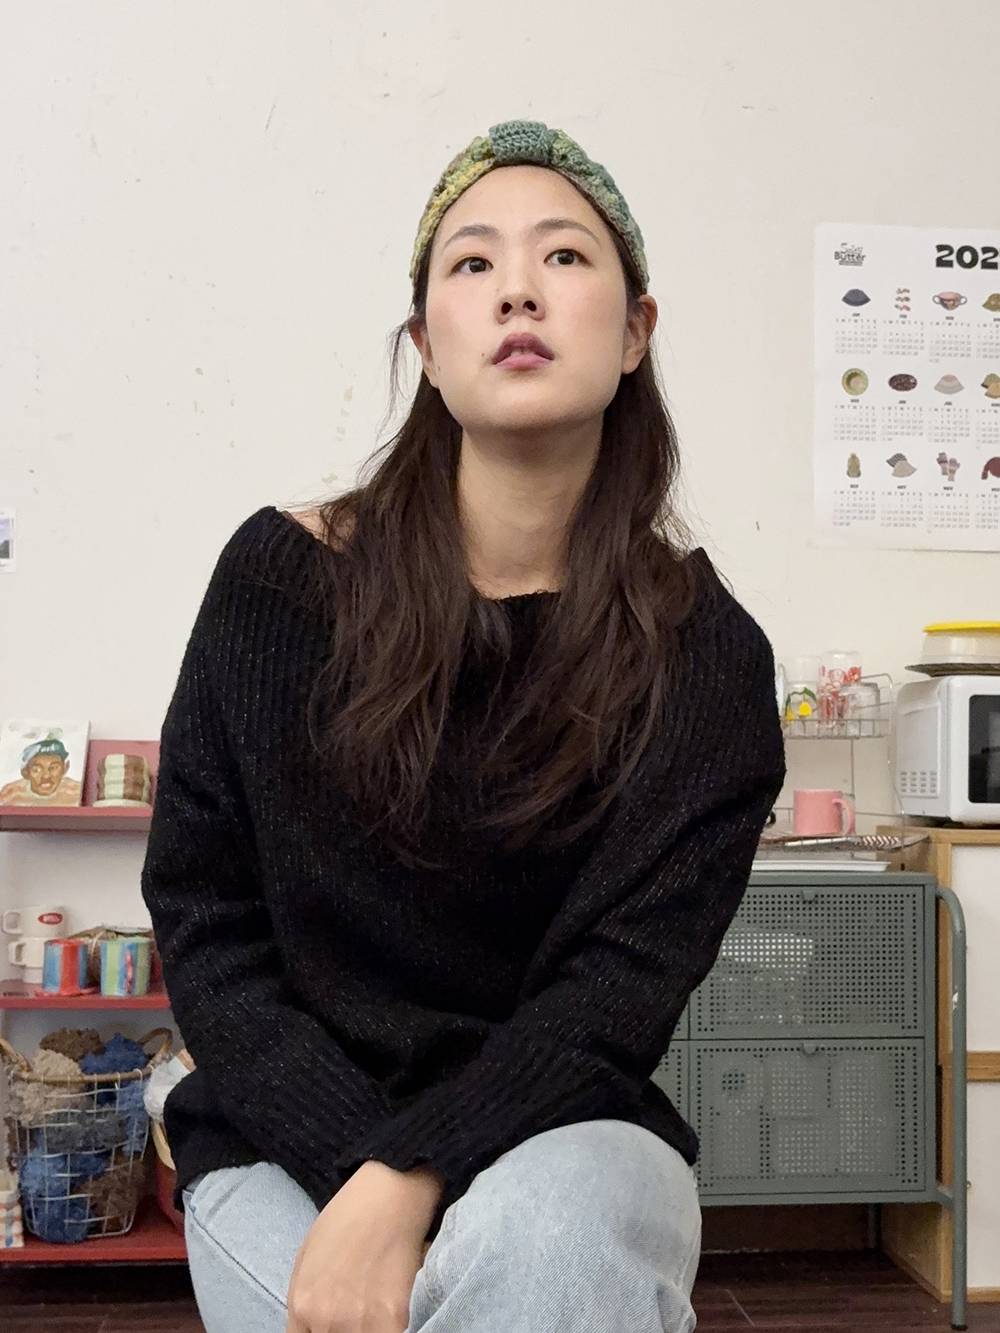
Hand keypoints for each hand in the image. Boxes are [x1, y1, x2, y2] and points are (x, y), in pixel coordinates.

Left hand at [286, 1162, 442, 1332]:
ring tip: (369, 1308)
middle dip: (339, 1331)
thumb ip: (303, 1303)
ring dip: (364, 1330)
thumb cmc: (348, 1218)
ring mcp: (361, 1322)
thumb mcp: (306, 1257)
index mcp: (302, 1304)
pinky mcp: (394, 1318)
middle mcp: (327, 1319)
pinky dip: (387, 1328)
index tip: (325, 1325)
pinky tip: (388, 1307)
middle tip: (350, 1310)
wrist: (389, 1194)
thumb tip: (307, 1330)